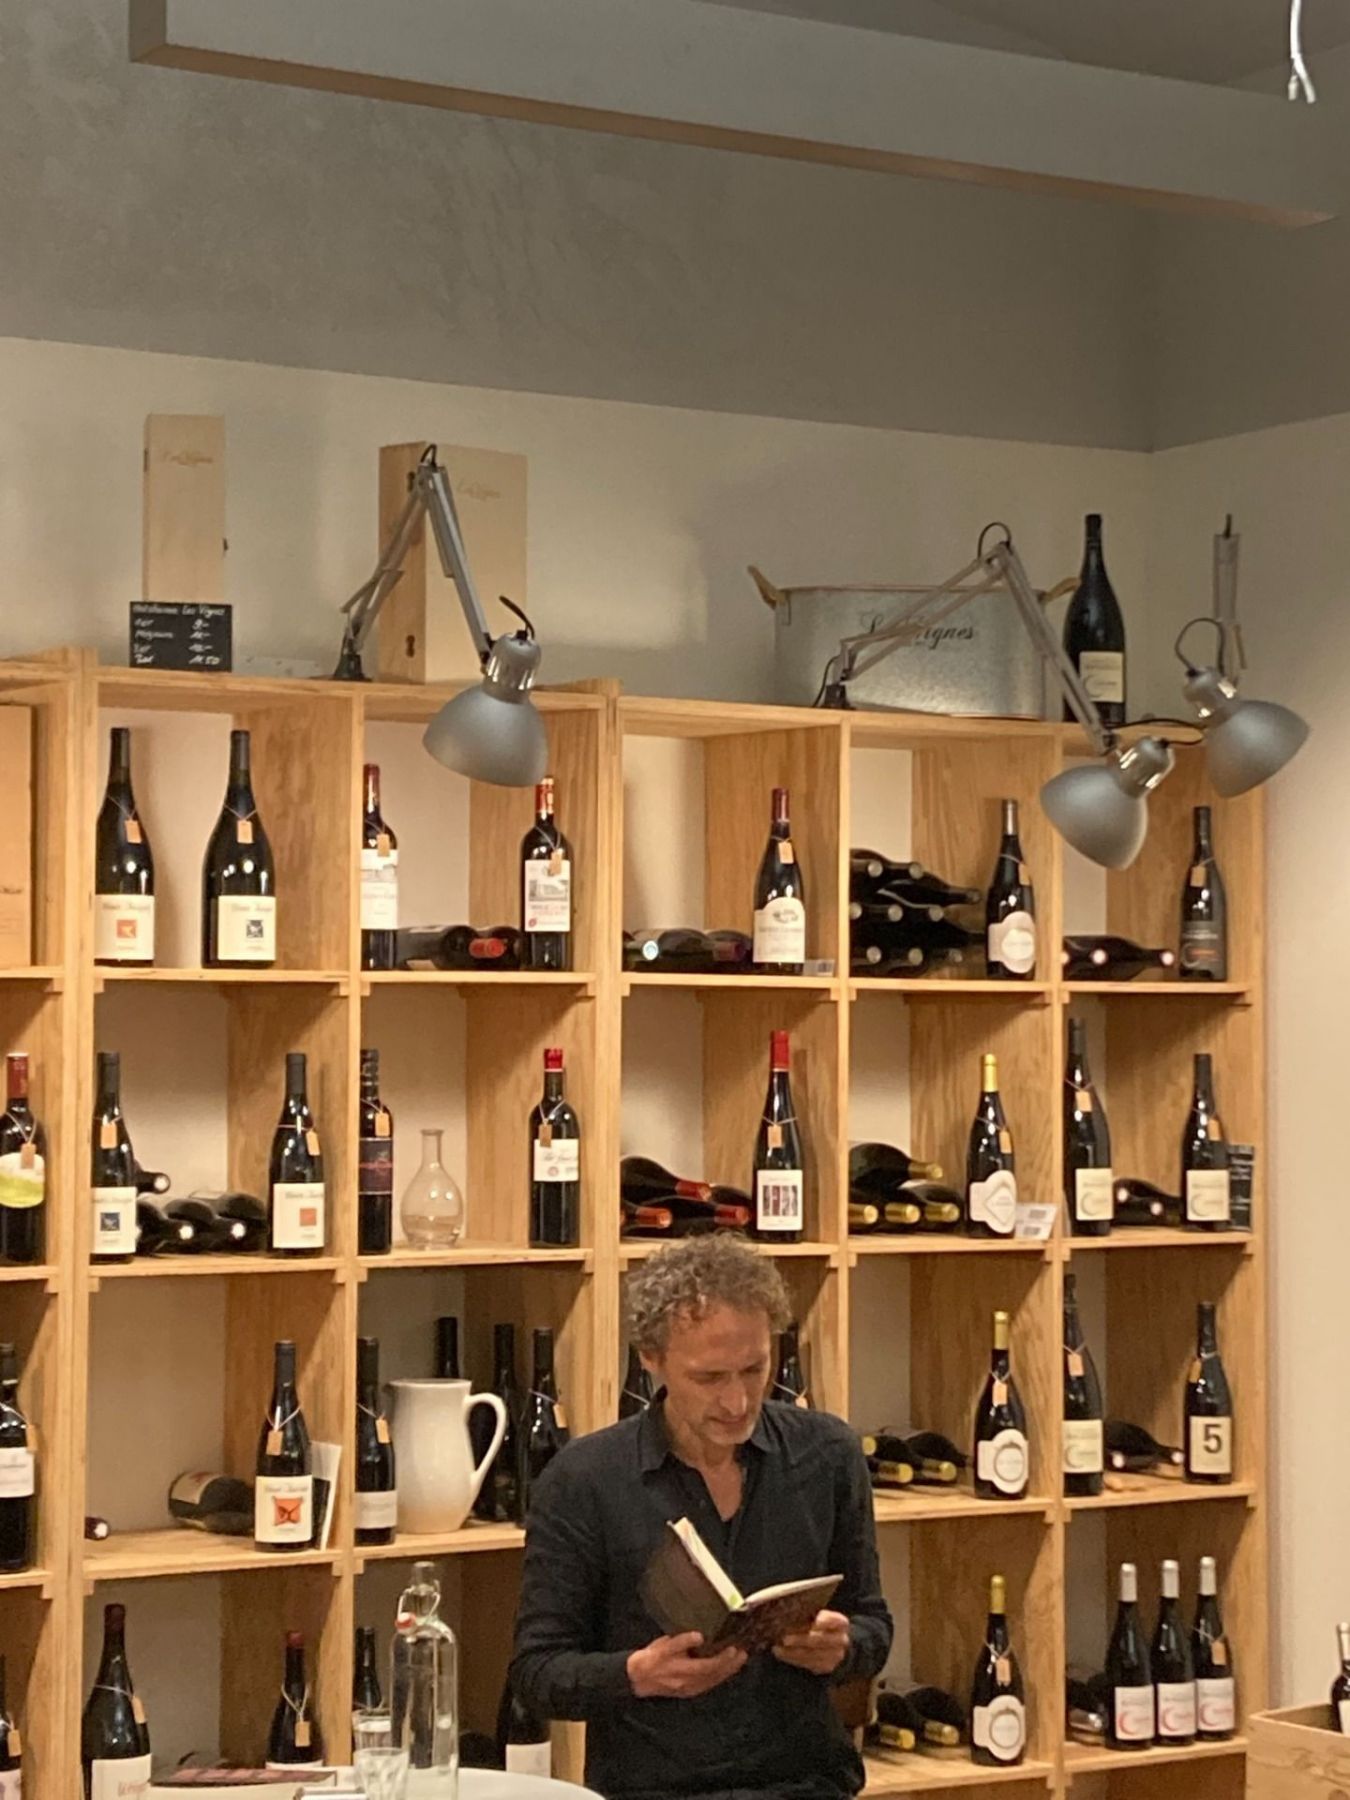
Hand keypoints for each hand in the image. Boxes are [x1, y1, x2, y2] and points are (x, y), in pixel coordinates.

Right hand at [627, 1631, 747, 1698]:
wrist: (638, 1678)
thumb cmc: (651, 1658)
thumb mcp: (663, 1646)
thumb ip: (681, 1641)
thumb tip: (699, 1636)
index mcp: (682, 1671)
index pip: (708, 1666)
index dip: (723, 1659)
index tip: (734, 1648)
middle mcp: (689, 1683)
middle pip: (715, 1676)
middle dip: (731, 1666)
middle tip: (744, 1653)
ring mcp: (690, 1689)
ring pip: (714, 1682)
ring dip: (728, 1672)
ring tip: (739, 1660)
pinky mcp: (689, 1691)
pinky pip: (708, 1685)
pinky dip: (719, 1677)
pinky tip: (725, 1670)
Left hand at [772, 1609, 850, 1675]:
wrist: (835, 1644)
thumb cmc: (822, 1624)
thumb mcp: (821, 1615)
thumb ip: (812, 1615)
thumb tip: (790, 1613)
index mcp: (840, 1623)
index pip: (833, 1620)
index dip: (824, 1621)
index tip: (813, 1622)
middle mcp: (841, 1640)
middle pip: (819, 1640)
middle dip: (801, 1640)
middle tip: (784, 1638)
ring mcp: (835, 1656)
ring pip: (811, 1655)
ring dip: (792, 1652)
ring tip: (777, 1648)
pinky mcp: (826, 1667)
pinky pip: (807, 1664)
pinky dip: (792, 1659)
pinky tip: (781, 1654)